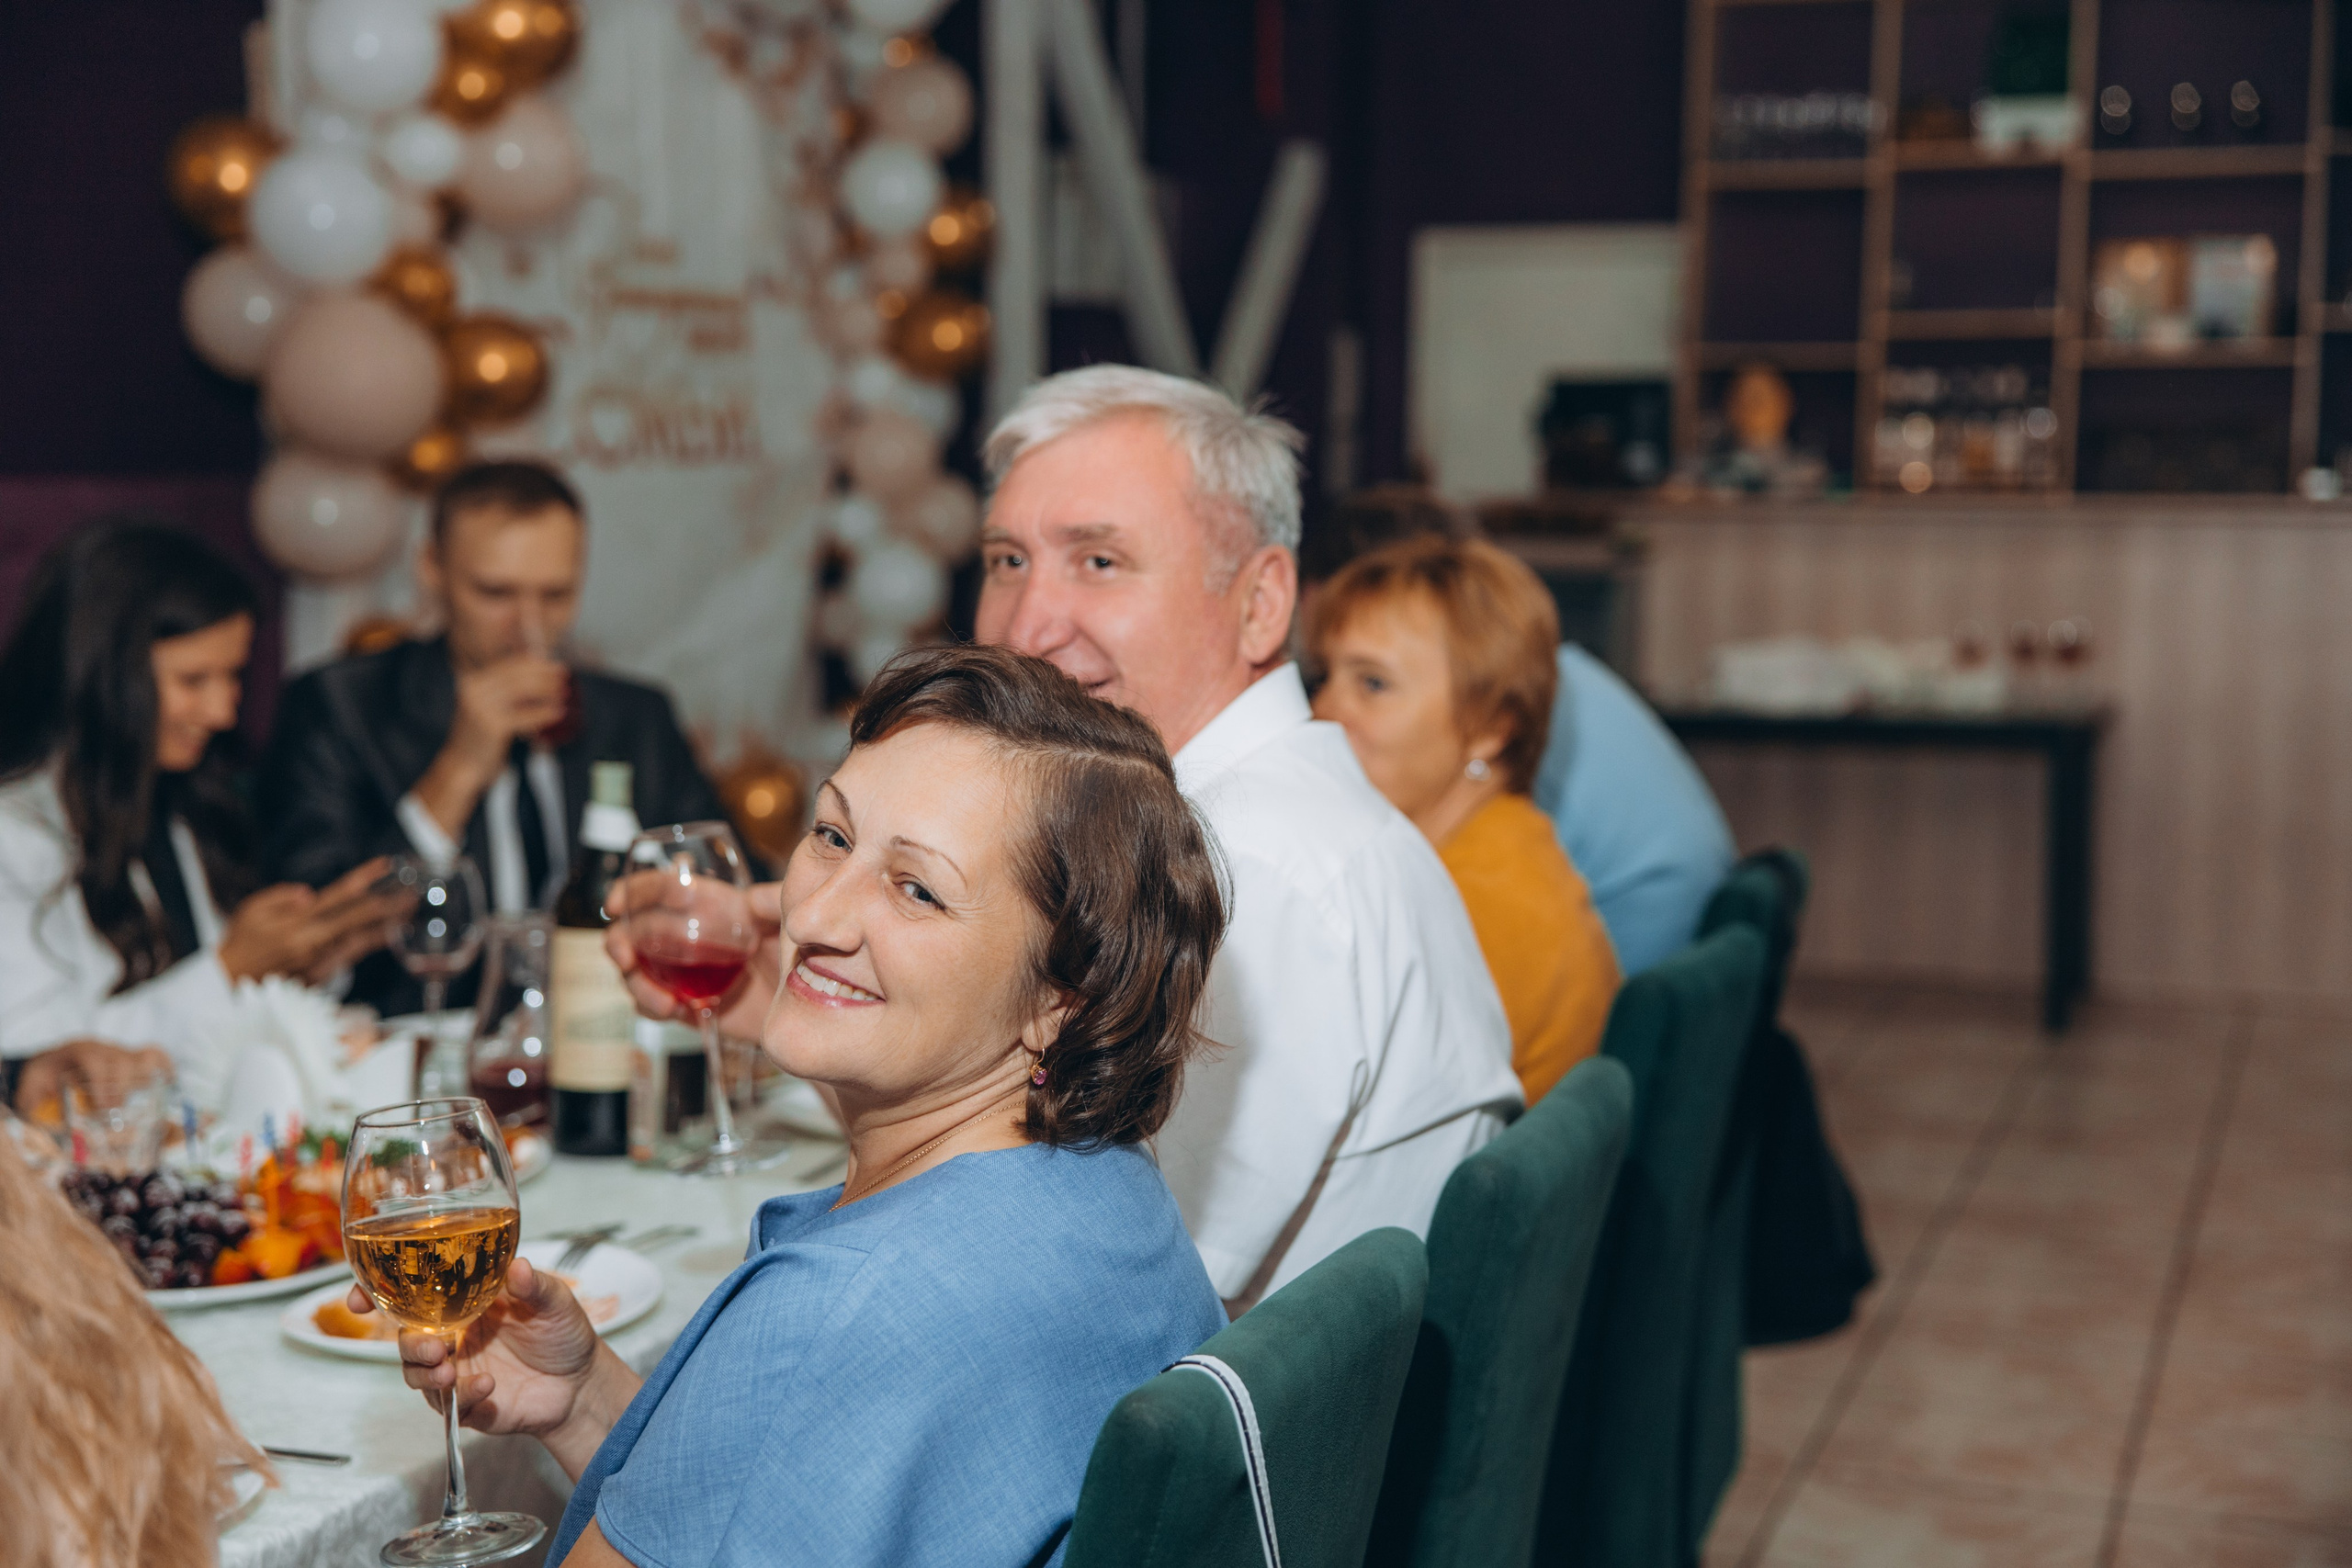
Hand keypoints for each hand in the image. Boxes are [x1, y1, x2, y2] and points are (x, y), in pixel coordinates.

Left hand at [12, 1038, 171, 1116]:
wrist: (51, 1060)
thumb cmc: (41, 1077)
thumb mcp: (31, 1088)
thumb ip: (35, 1103)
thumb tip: (48, 1126)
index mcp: (76, 1051)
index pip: (95, 1060)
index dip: (102, 1083)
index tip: (102, 1108)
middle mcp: (102, 1047)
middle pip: (122, 1060)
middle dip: (121, 1089)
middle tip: (114, 1114)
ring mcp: (119, 1051)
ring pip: (143, 1057)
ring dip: (144, 1081)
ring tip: (139, 1105)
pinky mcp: (131, 1059)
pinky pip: (154, 1056)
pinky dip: (164, 1066)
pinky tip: (169, 1082)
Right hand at [217, 858, 399, 984]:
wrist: (230, 983)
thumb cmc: (241, 942)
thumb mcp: (252, 909)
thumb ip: (281, 897)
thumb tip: (309, 894)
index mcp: (296, 922)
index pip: (338, 895)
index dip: (365, 878)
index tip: (386, 864)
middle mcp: (312, 942)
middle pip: (359, 919)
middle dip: (389, 905)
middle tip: (414, 893)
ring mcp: (319, 961)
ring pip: (361, 940)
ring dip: (387, 925)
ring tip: (410, 912)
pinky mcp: (321, 976)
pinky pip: (350, 956)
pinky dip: (370, 943)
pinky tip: (388, 933)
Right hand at [353, 1256, 631, 1461]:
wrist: (581, 1384)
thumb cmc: (562, 1334)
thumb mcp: (555, 1302)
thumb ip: (536, 1286)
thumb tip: (518, 1267)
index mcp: (464, 1304)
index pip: (410, 1297)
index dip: (378, 1296)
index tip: (358, 1299)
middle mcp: (453, 1337)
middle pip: (407, 1340)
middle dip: (409, 1345)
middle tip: (434, 1347)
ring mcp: (458, 1372)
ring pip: (417, 1375)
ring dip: (426, 1374)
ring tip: (450, 1371)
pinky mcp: (469, 1405)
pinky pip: (450, 1407)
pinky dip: (463, 1398)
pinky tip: (486, 1388)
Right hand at [450, 653, 570, 774]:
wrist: (462, 765)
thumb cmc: (481, 736)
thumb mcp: (488, 707)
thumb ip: (505, 690)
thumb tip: (537, 671)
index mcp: (472, 682)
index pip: (507, 665)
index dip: (534, 664)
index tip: (555, 664)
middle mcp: (474, 691)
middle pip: (516, 675)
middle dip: (543, 673)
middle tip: (565, 674)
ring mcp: (481, 708)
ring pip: (521, 691)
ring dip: (547, 689)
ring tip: (565, 691)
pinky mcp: (492, 726)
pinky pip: (525, 715)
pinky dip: (543, 712)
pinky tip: (559, 712)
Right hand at [605, 879, 782, 1039]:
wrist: (808, 998)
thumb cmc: (796, 947)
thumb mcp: (786, 919)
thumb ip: (773, 903)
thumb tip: (752, 899)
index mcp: (705, 904)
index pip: (659, 889)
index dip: (633, 890)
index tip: (617, 903)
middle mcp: (685, 933)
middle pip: (634, 930)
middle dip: (619, 942)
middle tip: (625, 958)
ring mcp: (681, 969)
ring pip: (636, 971)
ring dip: (636, 983)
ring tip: (663, 1002)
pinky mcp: (686, 1001)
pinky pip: (653, 1004)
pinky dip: (653, 1007)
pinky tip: (673, 1009)